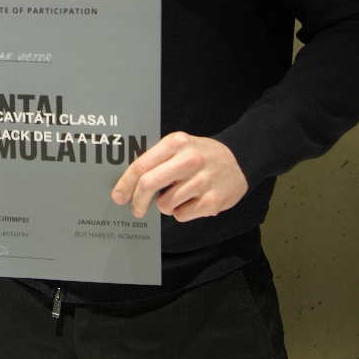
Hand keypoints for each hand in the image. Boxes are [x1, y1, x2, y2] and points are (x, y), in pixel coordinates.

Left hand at [111, 132, 247, 221]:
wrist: (240, 160)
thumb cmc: (202, 155)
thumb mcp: (180, 147)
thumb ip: (157, 159)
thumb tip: (128, 183)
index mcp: (176, 143)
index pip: (142, 165)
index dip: (126, 183)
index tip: (118, 195)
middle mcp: (189, 160)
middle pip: (149, 184)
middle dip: (137, 200)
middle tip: (136, 209)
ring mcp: (202, 181)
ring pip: (165, 204)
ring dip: (166, 205)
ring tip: (178, 196)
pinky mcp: (212, 201)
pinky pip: (181, 215)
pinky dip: (181, 212)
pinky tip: (192, 202)